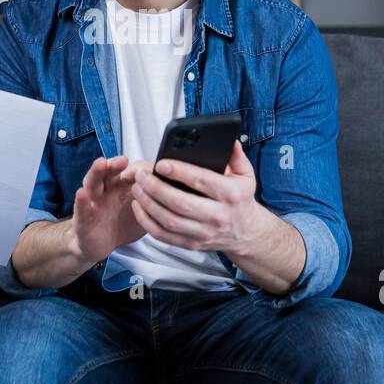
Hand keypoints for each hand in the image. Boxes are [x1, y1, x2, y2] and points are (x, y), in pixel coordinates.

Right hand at [70, 155, 145, 264]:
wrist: (100, 243)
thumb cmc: (121, 223)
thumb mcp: (143, 211)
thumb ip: (155, 200)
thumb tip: (179, 191)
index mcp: (121, 186)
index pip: (128, 171)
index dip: (136, 169)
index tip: (146, 169)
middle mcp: (106, 189)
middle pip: (109, 171)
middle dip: (116, 164)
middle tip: (123, 160)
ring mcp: (93, 201)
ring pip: (93, 182)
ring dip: (97, 172)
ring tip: (101, 163)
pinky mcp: (82, 216)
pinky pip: (81, 207)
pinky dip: (81, 200)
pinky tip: (82, 194)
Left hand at [127, 141, 267, 254]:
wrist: (247, 233)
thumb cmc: (241, 200)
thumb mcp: (246, 175)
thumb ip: (236, 156)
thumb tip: (228, 139)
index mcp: (231, 195)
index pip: (202, 181)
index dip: (179, 172)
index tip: (161, 164)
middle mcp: (217, 216)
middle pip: (180, 203)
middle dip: (156, 188)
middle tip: (142, 175)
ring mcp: (204, 233)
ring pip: (169, 220)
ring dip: (148, 204)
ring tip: (137, 188)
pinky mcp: (192, 244)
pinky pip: (164, 235)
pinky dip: (147, 222)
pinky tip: (140, 207)